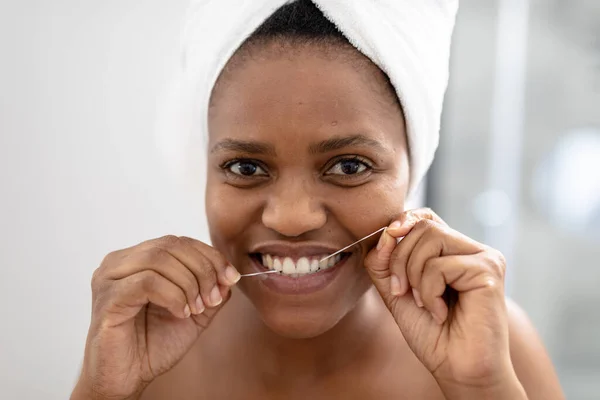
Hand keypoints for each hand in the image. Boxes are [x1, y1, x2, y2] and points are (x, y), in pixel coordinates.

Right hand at [72, 235, 240, 399]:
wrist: (127, 378)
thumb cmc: (153, 344)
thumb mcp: (194, 313)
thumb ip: (212, 291)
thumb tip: (230, 274)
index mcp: (137, 259)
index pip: (179, 242)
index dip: (210, 256)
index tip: (231, 277)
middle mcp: (120, 263)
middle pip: (171, 245)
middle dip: (202, 269)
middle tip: (213, 297)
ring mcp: (110, 277)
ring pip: (160, 259)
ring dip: (189, 283)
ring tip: (195, 308)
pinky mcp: (108, 297)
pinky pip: (148, 282)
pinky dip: (173, 295)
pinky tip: (180, 313)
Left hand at [364, 209, 523, 397]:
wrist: (458, 369)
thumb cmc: (432, 334)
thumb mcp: (397, 292)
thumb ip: (384, 263)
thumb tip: (383, 234)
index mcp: (453, 251)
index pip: (425, 216)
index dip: (402, 222)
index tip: (385, 240)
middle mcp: (471, 249)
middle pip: (423, 225)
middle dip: (399, 259)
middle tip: (402, 292)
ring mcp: (484, 258)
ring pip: (430, 238)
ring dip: (413, 275)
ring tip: (424, 304)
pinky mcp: (489, 270)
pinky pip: (440, 266)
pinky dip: (429, 292)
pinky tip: (441, 313)